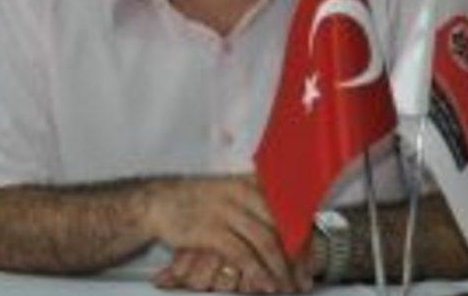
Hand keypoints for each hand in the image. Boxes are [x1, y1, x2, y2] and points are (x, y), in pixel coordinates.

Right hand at [146, 175, 301, 292]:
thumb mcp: (229, 192)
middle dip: (297, 258)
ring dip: (280, 269)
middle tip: (302, 278)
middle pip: (283, 226)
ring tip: (286, 286)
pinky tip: (264, 283)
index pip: (288, 209)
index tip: (311, 259)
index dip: (305, 237)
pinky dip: (257, 272)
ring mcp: (227, 210)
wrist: (156, 202)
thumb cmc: (195, 202)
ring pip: (267, 242)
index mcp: (250, 182)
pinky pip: (243, 253)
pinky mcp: (211, 228)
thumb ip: (256, 202)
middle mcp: (242, 193)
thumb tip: (288, 224)